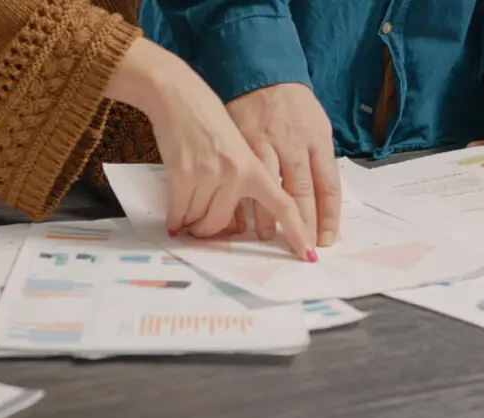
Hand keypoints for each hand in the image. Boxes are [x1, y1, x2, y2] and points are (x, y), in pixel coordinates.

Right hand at [104, 39, 314, 260]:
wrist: (181, 96)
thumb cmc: (212, 121)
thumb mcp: (243, 146)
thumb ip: (250, 179)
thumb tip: (244, 220)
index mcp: (257, 166)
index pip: (285, 205)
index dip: (298, 232)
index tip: (308, 255)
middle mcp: (238, 172)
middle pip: (227, 225)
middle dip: (211, 233)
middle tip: (202, 231)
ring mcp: (211, 174)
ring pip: (202, 221)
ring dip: (192, 226)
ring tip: (187, 219)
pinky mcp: (185, 173)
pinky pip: (180, 212)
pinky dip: (176, 220)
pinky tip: (174, 220)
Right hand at [225, 83, 341, 246]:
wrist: (257, 72)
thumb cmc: (290, 103)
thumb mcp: (316, 125)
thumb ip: (317, 159)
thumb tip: (320, 197)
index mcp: (315, 140)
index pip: (328, 186)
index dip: (328, 217)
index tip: (324, 241)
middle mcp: (290, 144)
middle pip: (300, 193)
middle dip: (302, 225)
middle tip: (299, 248)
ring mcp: (261, 144)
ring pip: (266, 190)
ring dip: (266, 219)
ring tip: (266, 236)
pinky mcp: (238, 142)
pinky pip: (236, 180)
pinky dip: (236, 202)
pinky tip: (235, 219)